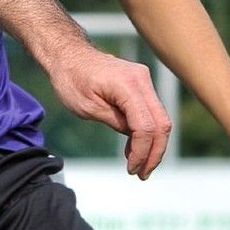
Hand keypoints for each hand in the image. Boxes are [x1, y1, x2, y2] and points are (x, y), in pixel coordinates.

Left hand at [47, 46, 170, 178]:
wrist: (68, 55)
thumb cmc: (72, 79)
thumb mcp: (88, 108)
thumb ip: (116, 122)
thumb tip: (137, 140)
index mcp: (128, 85)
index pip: (145, 126)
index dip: (141, 151)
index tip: (131, 169)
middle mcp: (143, 80)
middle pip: (161, 124)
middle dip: (154, 153)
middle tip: (142, 174)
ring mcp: (144, 81)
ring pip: (160, 119)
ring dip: (152, 145)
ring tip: (139, 167)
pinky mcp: (141, 85)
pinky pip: (150, 112)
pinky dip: (146, 133)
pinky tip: (133, 150)